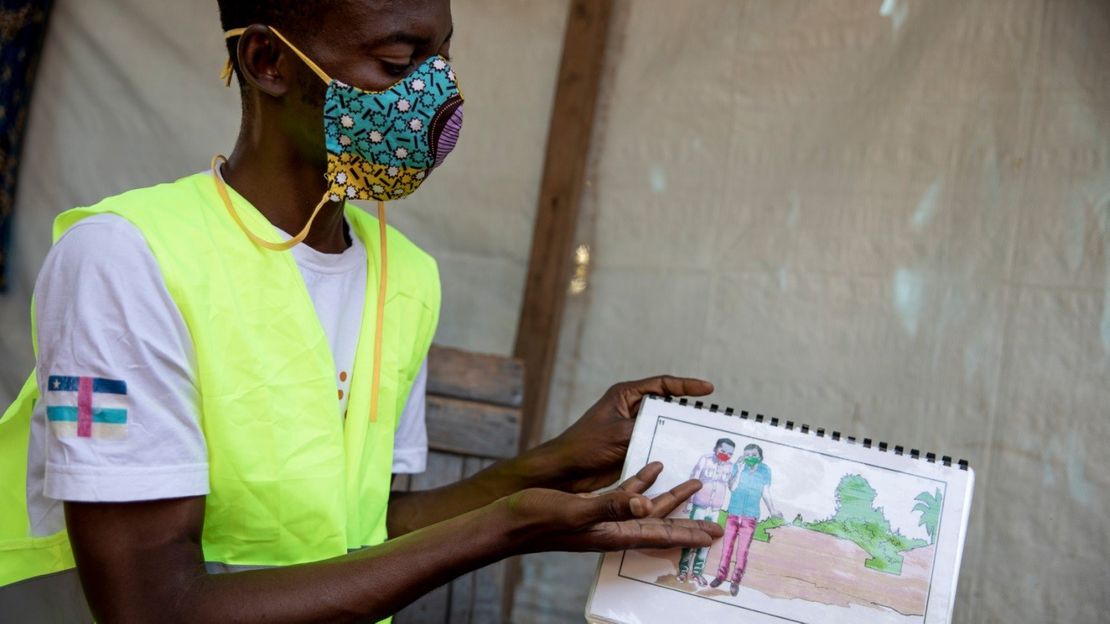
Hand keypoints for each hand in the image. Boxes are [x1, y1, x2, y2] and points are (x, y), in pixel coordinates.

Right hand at [504, 462, 722, 552]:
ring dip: (670, 497)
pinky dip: (642, 481)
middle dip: (689, 522)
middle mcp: (612, 528)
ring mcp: (602, 518)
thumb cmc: (537, 519)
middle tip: (715, 522)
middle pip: (661, 525)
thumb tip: (644, 506)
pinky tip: (653, 468)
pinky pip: (626, 494)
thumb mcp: (575, 510)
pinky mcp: (591, 506)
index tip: (713, 534)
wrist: (507, 521)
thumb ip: (610, 506)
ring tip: (694, 487)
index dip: (688, 534)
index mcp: (612, 533)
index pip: (660, 535)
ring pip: (647, 508)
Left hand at [539, 375, 712, 492]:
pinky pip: (657, 446)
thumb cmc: (585, 446)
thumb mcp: (619, 433)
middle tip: (713, 420)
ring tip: (706, 440)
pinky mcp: (632, 449)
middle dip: (689, 412)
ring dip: (681, 434)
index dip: (687, 386)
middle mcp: (631, 409)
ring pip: (664, 429)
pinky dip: (671, 451)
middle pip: (667, 407)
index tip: (709, 389)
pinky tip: (687, 459)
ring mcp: (632, 430)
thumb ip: (645, 429)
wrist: (564, 472)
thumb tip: (674, 433)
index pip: (662, 384)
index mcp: (625, 395)